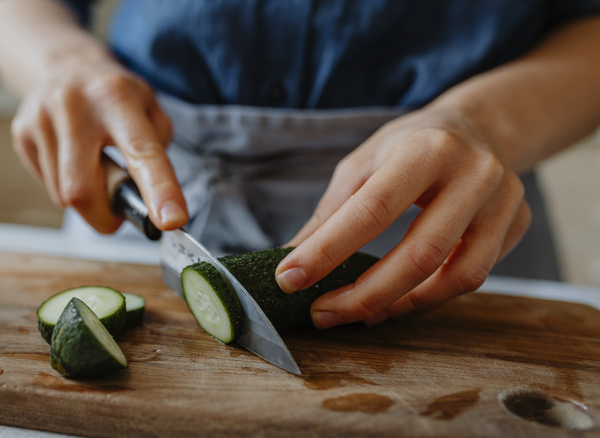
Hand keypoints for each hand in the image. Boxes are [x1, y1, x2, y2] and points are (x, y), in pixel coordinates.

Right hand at [11, 60, 187, 232]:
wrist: (65, 64)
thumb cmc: (115, 96)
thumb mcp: (150, 108)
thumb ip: (156, 153)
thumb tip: (154, 202)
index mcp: (116, 97)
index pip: (140, 151)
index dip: (158, 189)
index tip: (170, 220)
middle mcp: (74, 105)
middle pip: (82, 191)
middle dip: (103, 216)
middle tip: (117, 212)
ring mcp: (42, 118)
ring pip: (62, 195)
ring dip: (85, 199)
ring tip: (93, 168)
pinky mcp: (21, 131)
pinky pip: (46, 184)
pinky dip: (64, 185)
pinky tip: (71, 160)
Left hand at [275, 106, 531, 327]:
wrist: (480, 126)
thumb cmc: (411, 146)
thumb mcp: (363, 164)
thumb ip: (330, 213)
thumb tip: (291, 261)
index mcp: (425, 149)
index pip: (372, 210)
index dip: (328, 250)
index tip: (290, 279)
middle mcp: (473, 174)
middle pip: (419, 254)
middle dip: (364, 295)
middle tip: (322, 313)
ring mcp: (504, 201)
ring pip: (457, 276)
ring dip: (400, 305)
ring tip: (359, 313)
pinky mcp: (518, 225)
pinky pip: (473, 276)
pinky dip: (430, 297)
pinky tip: (397, 300)